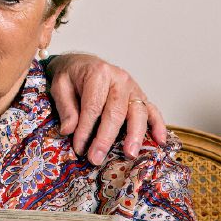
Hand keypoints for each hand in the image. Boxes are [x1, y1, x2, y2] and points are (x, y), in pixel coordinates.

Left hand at [46, 53, 165, 162]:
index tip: (79, 147)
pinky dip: (158, 126)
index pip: (93, 106)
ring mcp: (133, 87)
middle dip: (106, 138)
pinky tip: (160, 141)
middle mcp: (119, 79)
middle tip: (97, 158)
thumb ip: (65, 107)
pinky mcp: (141, 96)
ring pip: (138, 113)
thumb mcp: (60, 86)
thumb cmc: (72, 76)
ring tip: (129, 154)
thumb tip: (69, 130)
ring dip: (135, 135)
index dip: (86, 129)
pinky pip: (153, 111)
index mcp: (98, 74)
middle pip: (116, 112)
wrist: (83, 63)